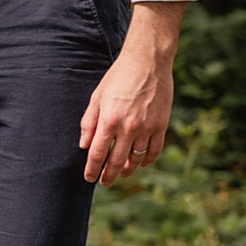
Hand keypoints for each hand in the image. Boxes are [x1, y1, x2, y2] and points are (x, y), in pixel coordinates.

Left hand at [78, 6, 180, 185]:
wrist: (147, 63)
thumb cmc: (118, 77)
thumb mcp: (97, 97)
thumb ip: (89, 122)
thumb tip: (84, 145)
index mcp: (109, 120)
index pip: (98, 153)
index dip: (92, 169)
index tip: (88, 178)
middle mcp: (128, 127)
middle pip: (116, 161)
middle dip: (108, 175)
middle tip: (103, 183)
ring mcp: (147, 128)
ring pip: (136, 159)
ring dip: (127, 170)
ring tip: (121, 174)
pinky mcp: (161, 126)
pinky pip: (154, 151)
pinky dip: (146, 161)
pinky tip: (139, 163)